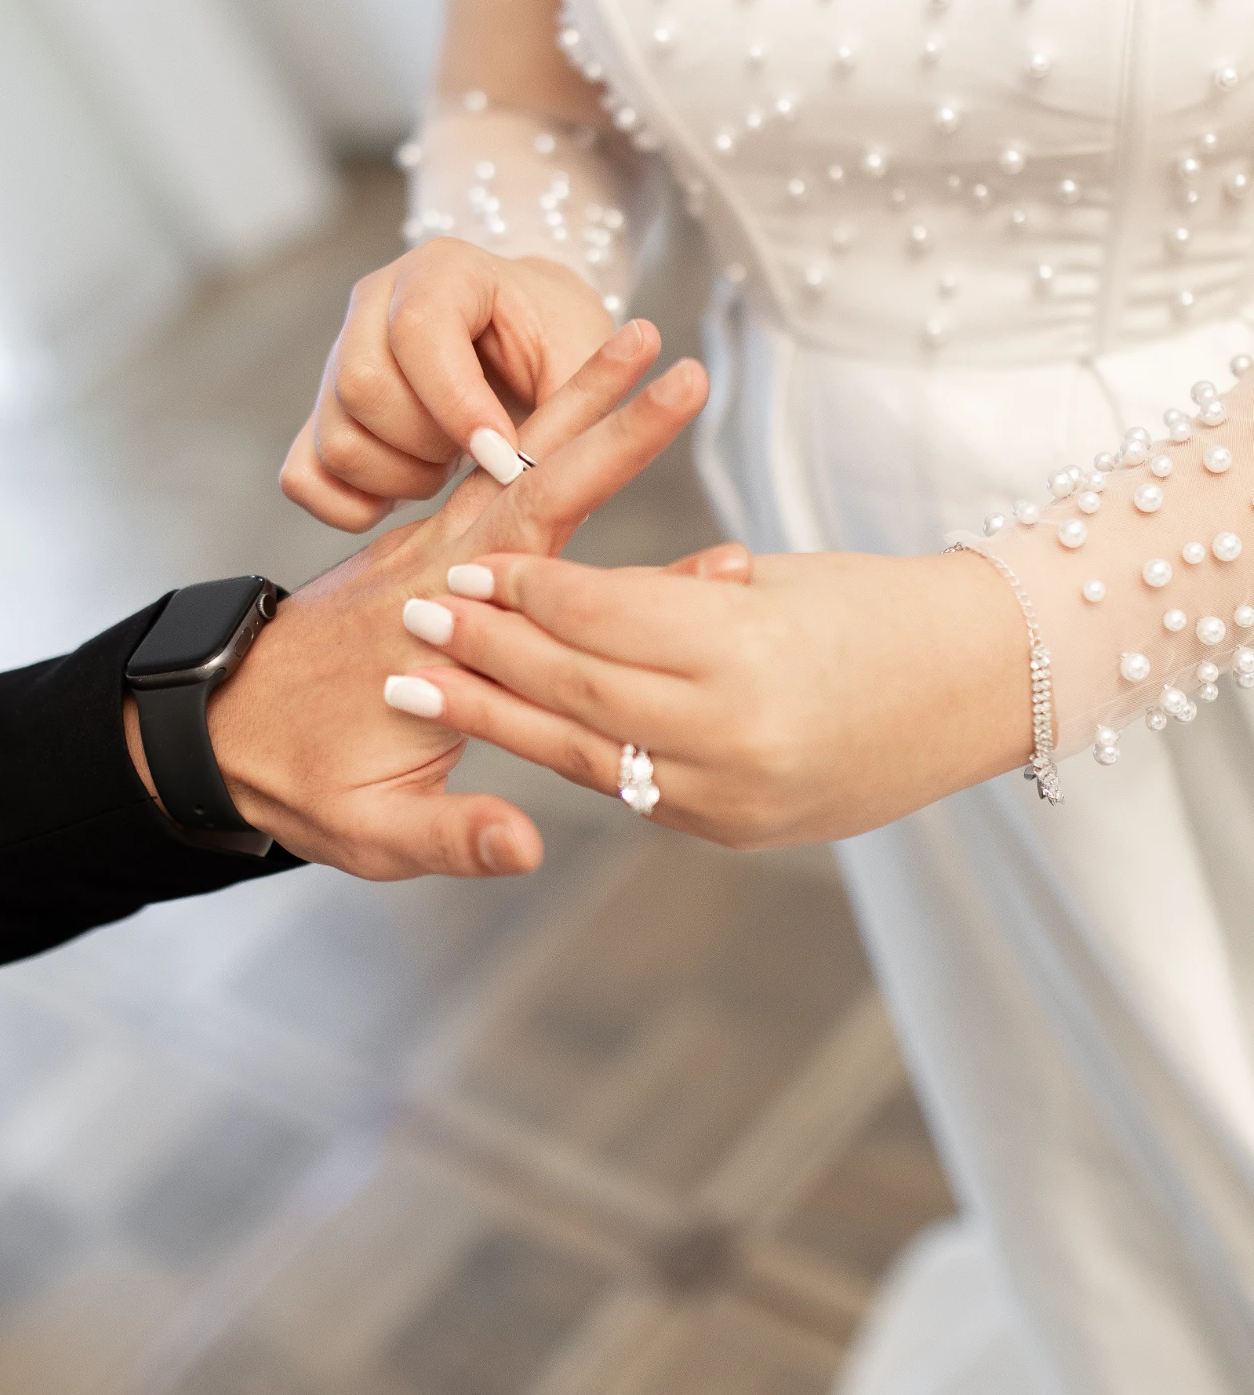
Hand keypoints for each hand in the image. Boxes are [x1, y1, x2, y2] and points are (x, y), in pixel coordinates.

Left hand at [127, 324, 709, 878]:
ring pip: (512, 460)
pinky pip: (493, 477)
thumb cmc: (299, 778)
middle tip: (670, 355)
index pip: (542, 543)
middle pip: (531, 471)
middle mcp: (436, 567)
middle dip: (603, 413)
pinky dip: (537, 435)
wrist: (217, 731)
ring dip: (574, 405)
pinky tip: (576, 410)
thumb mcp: (372, 829)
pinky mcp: (425, 551)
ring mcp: (428, 550)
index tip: (686, 448)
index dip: (613, 480)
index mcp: (437, 626)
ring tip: (635, 345)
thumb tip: (526, 844)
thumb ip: (453, 833)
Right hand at [280, 239, 614, 531]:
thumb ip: (576, 400)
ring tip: (450, 464)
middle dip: (430, 446)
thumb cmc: (558, 341)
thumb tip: (551, 468)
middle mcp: (374, 304)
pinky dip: (351, 504)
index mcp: (443, 272)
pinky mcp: (320, 412)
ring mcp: (336, 357)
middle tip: (482, 455)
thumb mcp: (584, 356)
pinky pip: (304, 476)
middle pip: (363, 388)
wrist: (523, 333)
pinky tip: (403, 492)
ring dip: (400, 478)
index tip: (504, 458)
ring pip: (337, 440)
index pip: (417, 331)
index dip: (457, 405)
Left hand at [382, 548, 1033, 846]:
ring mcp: (732, 793)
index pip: (599, 615)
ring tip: (426, 685)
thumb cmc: (878, 606)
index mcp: (744, 649)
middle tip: (414, 617)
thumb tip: (564, 602)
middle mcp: (732, 731)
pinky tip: (515, 728)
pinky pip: (629, 787)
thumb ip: (668, 601)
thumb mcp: (772, 581)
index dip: (524, 589)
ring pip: (584, 749)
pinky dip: (570, 752)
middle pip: (575, 684)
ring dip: (497, 715)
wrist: (980, 689)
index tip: (467, 564)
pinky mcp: (733, 829)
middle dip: (485, 650)